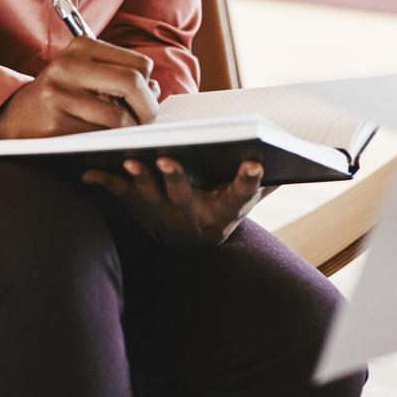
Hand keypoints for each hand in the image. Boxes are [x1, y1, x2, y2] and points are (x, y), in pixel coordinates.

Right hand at [0, 37, 159, 139]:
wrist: (15, 116)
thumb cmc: (60, 93)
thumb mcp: (86, 73)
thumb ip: (119, 75)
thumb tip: (156, 88)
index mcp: (81, 47)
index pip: (138, 63)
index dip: (149, 84)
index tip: (147, 98)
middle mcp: (68, 67)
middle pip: (131, 83)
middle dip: (148, 107)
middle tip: (148, 121)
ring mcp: (59, 96)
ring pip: (118, 117)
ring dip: (130, 130)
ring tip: (126, 132)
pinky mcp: (55, 126)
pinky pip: (99, 138)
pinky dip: (110, 142)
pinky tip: (104, 140)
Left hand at [83, 156, 265, 247]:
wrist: (190, 243)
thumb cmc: (222, 205)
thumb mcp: (247, 199)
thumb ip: (266, 179)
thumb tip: (309, 154)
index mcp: (223, 209)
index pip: (241, 195)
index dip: (247, 180)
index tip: (255, 162)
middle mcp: (191, 213)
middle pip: (183, 194)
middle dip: (175, 176)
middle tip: (169, 158)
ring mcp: (160, 212)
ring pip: (148, 194)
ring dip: (137, 176)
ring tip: (129, 158)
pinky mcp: (137, 206)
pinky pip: (119, 194)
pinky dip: (104, 182)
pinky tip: (87, 171)